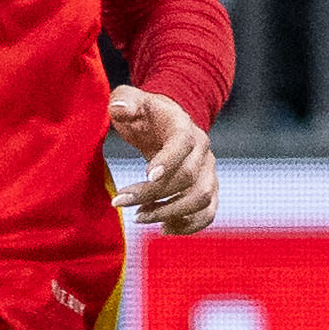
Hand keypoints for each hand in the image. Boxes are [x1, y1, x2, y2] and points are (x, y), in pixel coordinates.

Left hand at [108, 85, 218, 232]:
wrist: (168, 125)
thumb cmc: (145, 114)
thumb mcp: (131, 101)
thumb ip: (124, 101)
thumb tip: (119, 108)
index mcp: (184, 127)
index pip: (183, 144)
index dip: (169, 161)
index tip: (147, 176)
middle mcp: (203, 150)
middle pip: (188, 177)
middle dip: (154, 194)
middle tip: (122, 202)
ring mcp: (209, 172)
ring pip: (201, 199)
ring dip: (170, 213)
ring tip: (139, 217)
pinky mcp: (208, 189)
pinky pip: (208, 213)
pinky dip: (189, 225)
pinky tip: (162, 228)